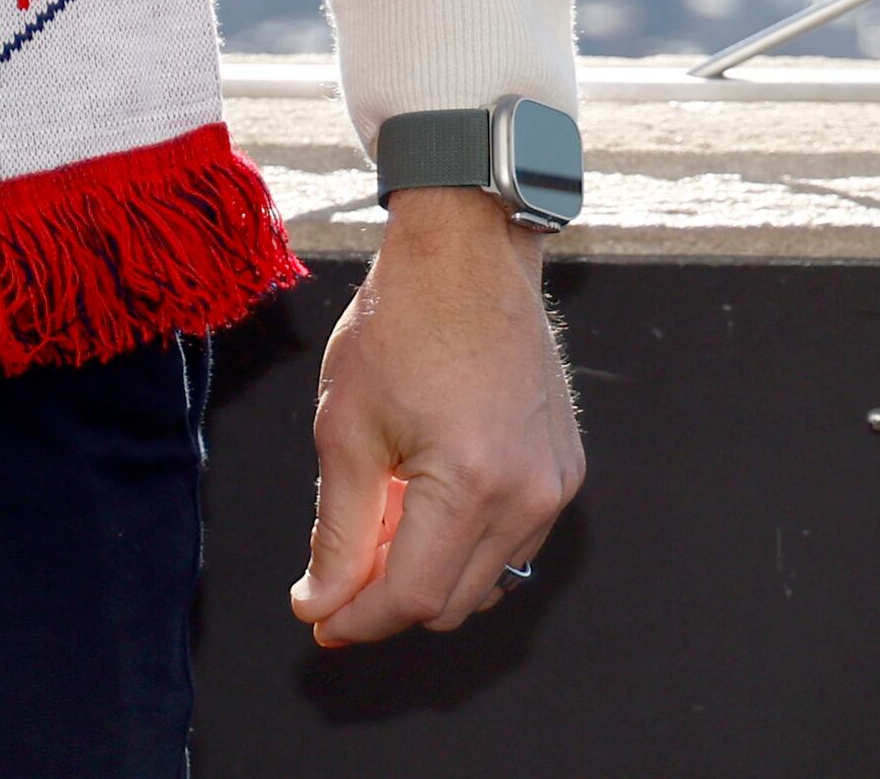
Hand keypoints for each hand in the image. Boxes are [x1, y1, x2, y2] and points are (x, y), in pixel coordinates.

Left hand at [289, 187, 581, 645]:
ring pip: (485, 583)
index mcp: (470, 484)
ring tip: (378, 522)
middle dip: (386, 603)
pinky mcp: (564, 472)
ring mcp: (555, 486)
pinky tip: (422, 504)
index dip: (356, 620)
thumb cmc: (399, 327)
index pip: (411, 597)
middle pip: (451, 604)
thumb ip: (336, 531)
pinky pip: (513, 545)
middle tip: (333, 578)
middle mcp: (528, 496)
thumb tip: (319, 605)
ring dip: (428, 574)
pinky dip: (464, 546)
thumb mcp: (345, 429)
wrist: (468, 258)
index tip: (315, 619)